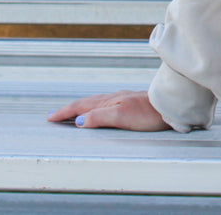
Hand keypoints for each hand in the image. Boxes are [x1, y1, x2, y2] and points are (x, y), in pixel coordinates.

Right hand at [48, 90, 170, 130]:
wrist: (170, 106)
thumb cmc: (148, 113)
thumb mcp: (121, 116)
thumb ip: (100, 117)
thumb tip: (80, 121)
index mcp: (108, 101)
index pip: (80, 107)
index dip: (64, 113)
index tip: (50, 118)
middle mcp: (113, 99)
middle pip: (85, 104)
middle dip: (68, 110)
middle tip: (54, 116)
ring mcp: (121, 100)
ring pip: (95, 104)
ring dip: (80, 109)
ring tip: (71, 114)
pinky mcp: (130, 104)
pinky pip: (104, 106)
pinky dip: (94, 110)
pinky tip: (98, 113)